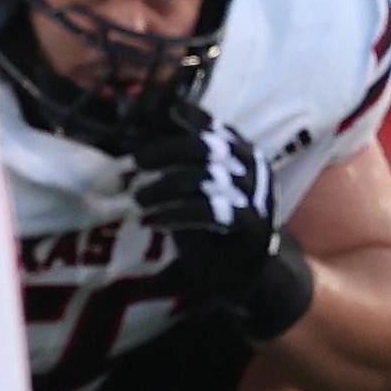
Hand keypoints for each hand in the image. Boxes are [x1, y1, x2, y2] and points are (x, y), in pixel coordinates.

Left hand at [125, 119, 313, 339]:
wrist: (249, 274)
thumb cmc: (218, 228)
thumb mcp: (202, 190)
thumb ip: (185, 164)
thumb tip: (144, 139)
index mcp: (245, 155)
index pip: (214, 127)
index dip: (188, 117)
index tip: (160, 116)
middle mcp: (254, 169)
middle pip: (204, 147)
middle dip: (165, 151)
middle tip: (136, 162)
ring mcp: (255, 196)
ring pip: (202, 177)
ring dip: (163, 186)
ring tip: (139, 198)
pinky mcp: (250, 224)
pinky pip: (207, 210)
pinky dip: (174, 213)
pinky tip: (155, 220)